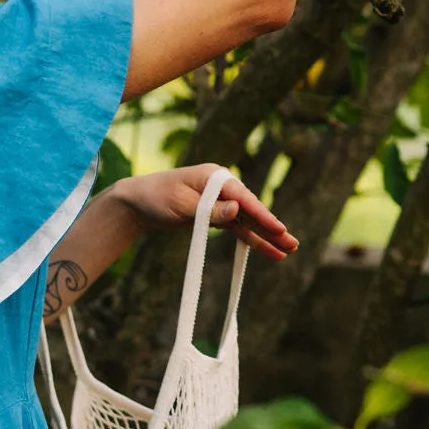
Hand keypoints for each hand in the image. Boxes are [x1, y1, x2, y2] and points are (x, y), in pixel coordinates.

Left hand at [113, 163, 298, 260]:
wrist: (136, 203)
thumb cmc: (156, 197)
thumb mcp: (181, 204)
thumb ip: (210, 210)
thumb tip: (238, 209)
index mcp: (214, 176)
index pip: (243, 197)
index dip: (262, 214)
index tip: (278, 228)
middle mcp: (221, 187)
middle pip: (251, 210)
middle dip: (271, 228)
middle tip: (292, 243)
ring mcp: (220, 202)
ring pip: (247, 222)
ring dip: (266, 237)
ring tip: (289, 251)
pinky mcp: (215, 216)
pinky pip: (237, 229)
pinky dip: (251, 240)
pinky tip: (269, 251)